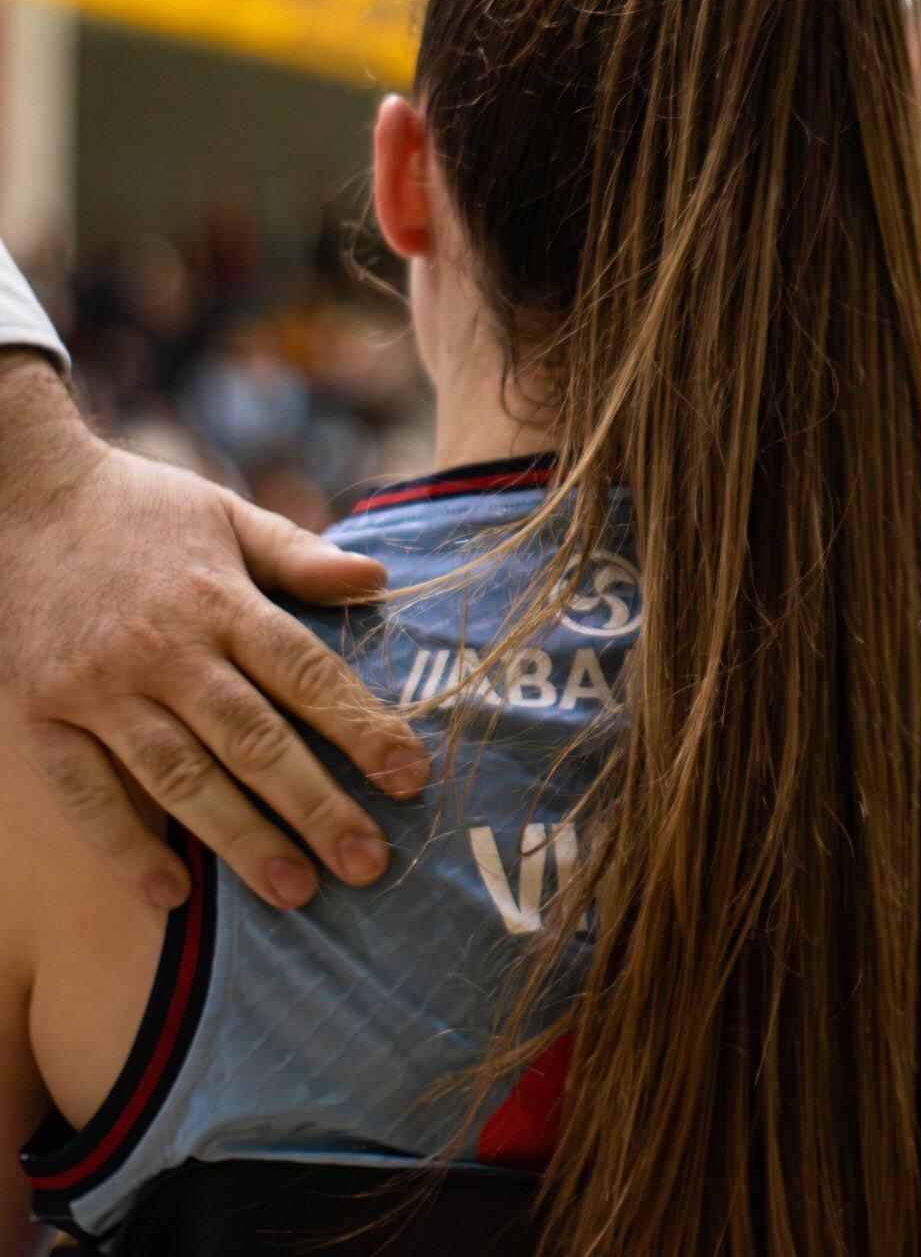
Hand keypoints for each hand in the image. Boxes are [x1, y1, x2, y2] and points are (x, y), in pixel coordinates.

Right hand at [0, 353, 428, 910]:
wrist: (17, 496)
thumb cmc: (138, 509)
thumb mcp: (225, 513)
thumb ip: (298, 554)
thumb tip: (378, 576)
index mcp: (218, 598)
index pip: (305, 671)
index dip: (361, 726)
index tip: (410, 776)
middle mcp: (164, 649)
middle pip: (252, 738)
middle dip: (316, 805)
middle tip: (368, 863)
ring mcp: (98, 688)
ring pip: (179, 777)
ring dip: (239, 838)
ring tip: (295, 891)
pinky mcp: (39, 717)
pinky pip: (86, 795)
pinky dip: (125, 847)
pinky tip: (170, 896)